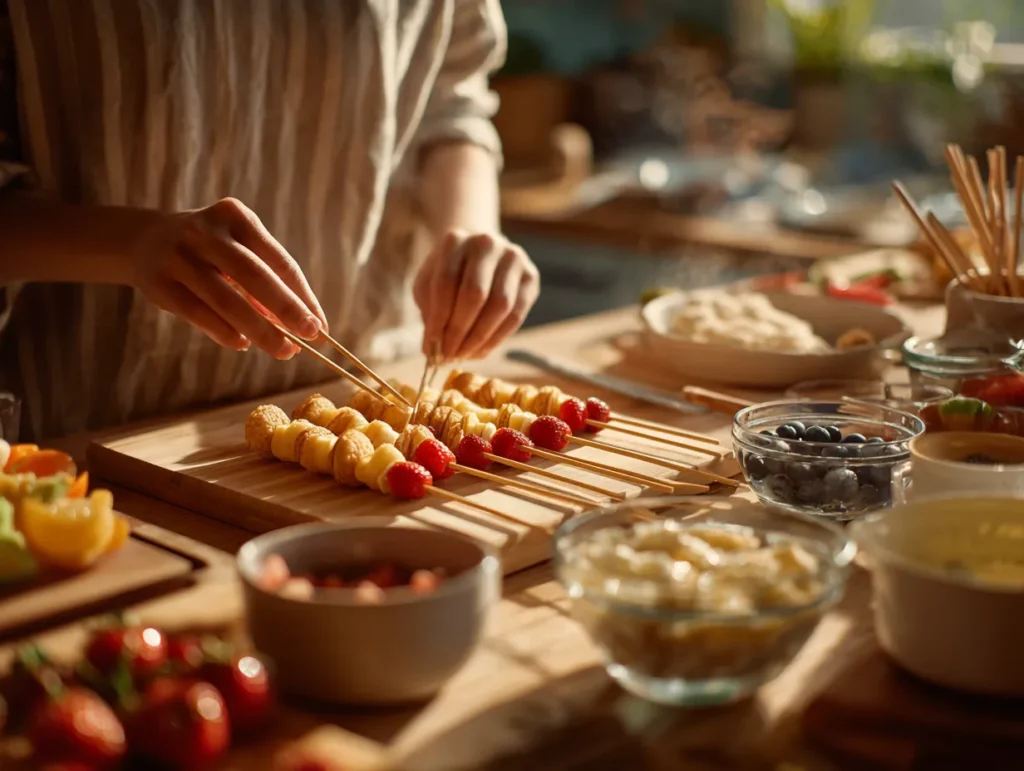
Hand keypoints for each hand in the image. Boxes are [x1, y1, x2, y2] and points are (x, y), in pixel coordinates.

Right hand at [126, 198, 327, 358]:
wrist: (143, 239)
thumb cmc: (209, 250)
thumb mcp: (237, 249)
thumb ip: (266, 281)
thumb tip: (301, 324)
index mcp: (236, 217)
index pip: (279, 261)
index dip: (304, 296)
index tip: (321, 325)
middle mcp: (206, 232)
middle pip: (256, 276)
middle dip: (288, 310)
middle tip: (311, 337)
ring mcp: (179, 256)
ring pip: (228, 300)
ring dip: (260, 330)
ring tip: (283, 351)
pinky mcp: (160, 284)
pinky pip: (200, 314)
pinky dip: (226, 332)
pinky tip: (244, 344)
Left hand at [413, 230, 539, 359]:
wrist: (476, 255)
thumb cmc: (448, 274)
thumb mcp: (428, 286)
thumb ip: (429, 312)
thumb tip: (433, 350)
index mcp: (455, 241)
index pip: (446, 282)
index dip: (439, 318)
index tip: (431, 345)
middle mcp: (487, 244)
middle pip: (475, 293)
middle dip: (459, 330)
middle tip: (448, 354)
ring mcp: (513, 258)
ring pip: (500, 306)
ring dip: (479, 337)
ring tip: (463, 355)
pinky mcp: (530, 276)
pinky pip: (516, 314)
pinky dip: (497, 338)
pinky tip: (481, 350)